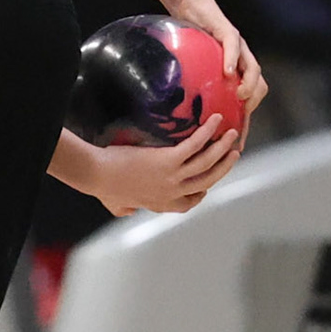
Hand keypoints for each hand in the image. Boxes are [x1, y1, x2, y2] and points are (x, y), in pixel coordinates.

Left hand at [91, 115, 240, 215]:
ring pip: (207, 162)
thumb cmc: (103, 187)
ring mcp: (172, 177)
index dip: (204, 191)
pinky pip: (195, 145)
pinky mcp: (168, 161)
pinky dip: (207, 132)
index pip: (191, 201)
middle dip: (224, 166)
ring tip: (232, 134)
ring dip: (223, 147)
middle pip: (208, 180)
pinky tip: (215, 120)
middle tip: (234, 153)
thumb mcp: (117, 205)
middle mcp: (172, 193)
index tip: (209, 183)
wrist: (97, 174)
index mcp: (161, 205)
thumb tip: (129, 211)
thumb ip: (126, 210)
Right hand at [169, 0, 267, 135]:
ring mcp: (238, 46)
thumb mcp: (189, 67)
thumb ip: (190, 86)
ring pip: (254, 69)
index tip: (236, 144)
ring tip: (240, 97)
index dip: (244, 122)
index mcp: (234, 73)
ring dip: (249, 84)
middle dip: (252, 107)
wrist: (188, 5)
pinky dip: (234, 60)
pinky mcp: (228, 32)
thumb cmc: (187, 38)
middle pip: (259, 87)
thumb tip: (173, 113)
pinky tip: (228, 72)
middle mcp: (241, 61)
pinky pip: (235, 47)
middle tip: (239, 122)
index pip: (247, 102)